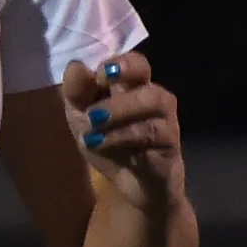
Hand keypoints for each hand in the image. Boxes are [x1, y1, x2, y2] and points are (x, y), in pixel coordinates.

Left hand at [61, 53, 185, 210]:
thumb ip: (77, 93)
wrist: (133, 185)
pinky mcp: (170, 142)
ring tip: (93, 122)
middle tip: (98, 86)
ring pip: (152, 99)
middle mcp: (151, 94)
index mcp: (131, 85)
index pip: (130, 61)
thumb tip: (75, 66)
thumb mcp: (83, 119)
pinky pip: (152, 131)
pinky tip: (101, 142)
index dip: (117, 62)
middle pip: (144, 70)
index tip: (99, 74)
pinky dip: (122, 136)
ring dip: (119, 109)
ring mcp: (165, 117)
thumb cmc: (110, 143)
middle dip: (122, 75)